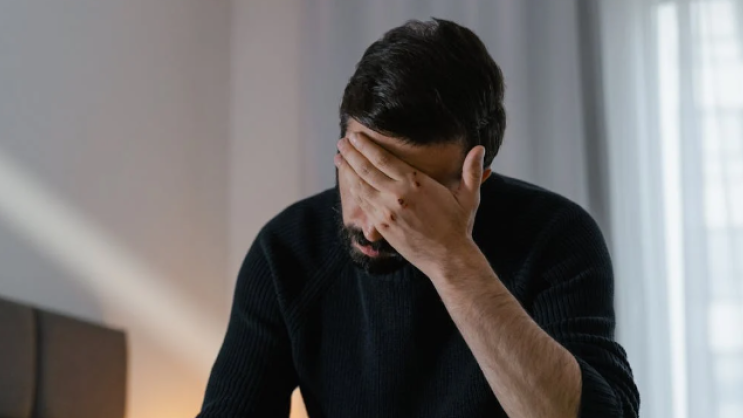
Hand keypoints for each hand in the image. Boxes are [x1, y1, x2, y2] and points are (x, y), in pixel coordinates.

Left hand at [335, 132, 485, 274]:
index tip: (355, 137)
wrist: (448, 258)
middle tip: (341, 142)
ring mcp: (387, 211)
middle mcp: (397, 195)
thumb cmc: (458, 226)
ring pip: (360, 186)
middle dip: (351, 154)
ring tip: (338, 158)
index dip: (366, 146)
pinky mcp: (382, 226)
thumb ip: (472, 171)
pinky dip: (353, 190)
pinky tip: (348, 181)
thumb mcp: (468, 196)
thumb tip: (480, 148)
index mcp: (416, 183)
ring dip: (347, 170)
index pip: (383, 159)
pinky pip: (363, 204)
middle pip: (366, 169)